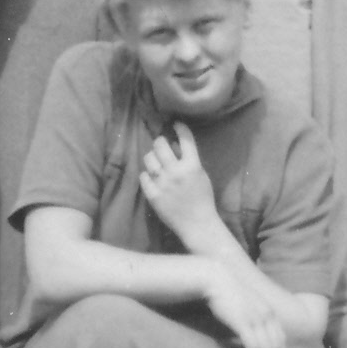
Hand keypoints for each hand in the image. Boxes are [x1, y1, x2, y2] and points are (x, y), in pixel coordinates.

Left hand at [138, 123, 221, 237]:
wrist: (197, 223)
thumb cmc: (202, 198)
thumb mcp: (201, 175)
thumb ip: (189, 160)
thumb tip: (174, 146)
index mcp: (193, 166)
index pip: (185, 139)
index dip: (180, 128)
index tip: (175, 124)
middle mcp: (176, 172)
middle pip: (161, 145)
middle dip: (160, 141)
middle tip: (161, 143)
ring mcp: (163, 184)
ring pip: (149, 159)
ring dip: (152, 157)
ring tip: (155, 160)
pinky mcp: (153, 195)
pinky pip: (143, 176)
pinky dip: (147, 174)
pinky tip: (152, 176)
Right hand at [203, 267, 290, 347]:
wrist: (217, 281)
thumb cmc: (229, 294)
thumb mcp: (247, 305)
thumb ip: (254, 317)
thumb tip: (253, 333)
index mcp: (269, 312)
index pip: (281, 339)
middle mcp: (267, 316)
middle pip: (277, 346)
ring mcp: (256, 319)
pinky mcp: (244, 323)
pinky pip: (254, 347)